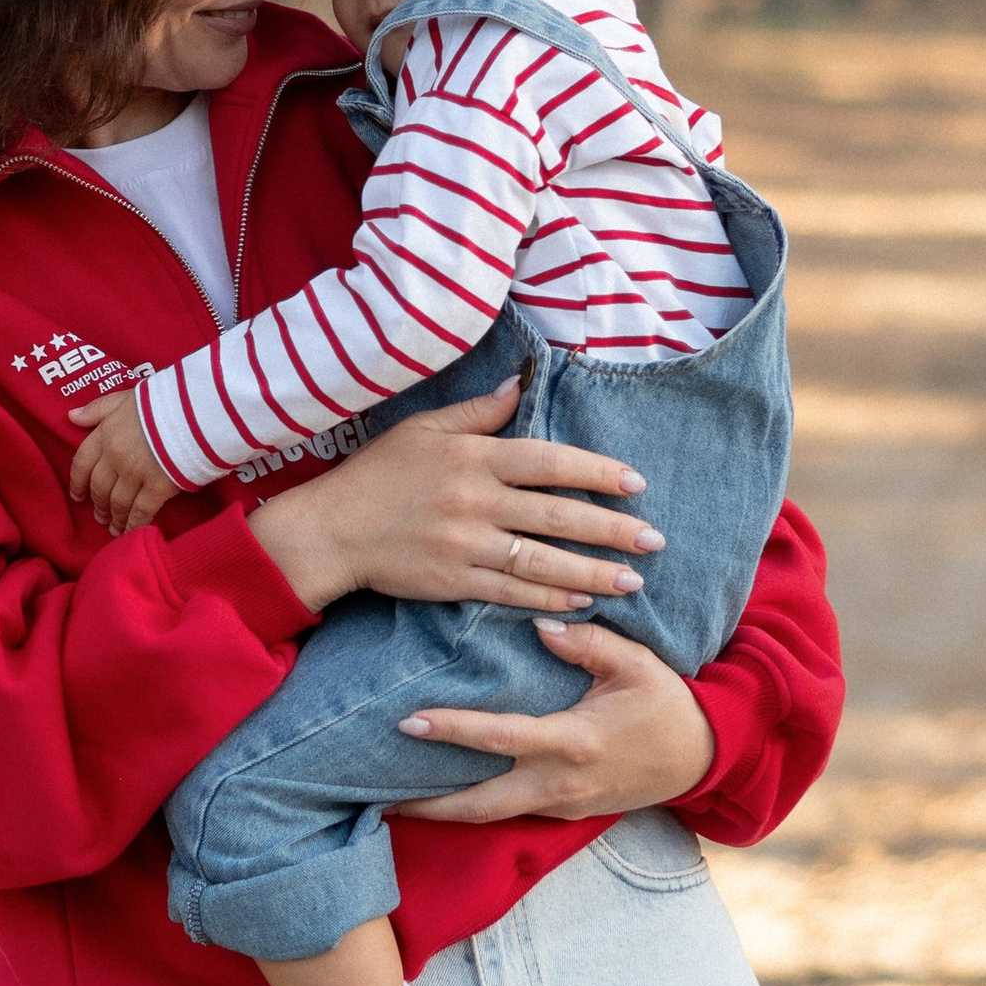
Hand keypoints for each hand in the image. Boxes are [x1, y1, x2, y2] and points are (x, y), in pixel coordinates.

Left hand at [68, 389, 177, 532]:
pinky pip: (141, 511)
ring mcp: (136, 473)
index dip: (77, 482)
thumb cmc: (164, 400)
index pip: (81, 462)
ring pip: (117, 502)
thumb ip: (99, 409)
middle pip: (99, 487)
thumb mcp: (126, 397)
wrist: (198, 409)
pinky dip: (134, 524)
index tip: (77, 496)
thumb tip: (71, 417)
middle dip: (98, 504)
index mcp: (106, 433)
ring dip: (114, 518)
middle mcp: (115, 456)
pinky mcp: (158, 487)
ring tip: (114, 527)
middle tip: (99, 516)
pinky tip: (131, 532)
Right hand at [245, 378, 665, 616]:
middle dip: (612, 528)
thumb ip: (478, 412)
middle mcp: (474, 500)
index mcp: (473, 456)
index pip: (548, 461)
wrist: (331, 530)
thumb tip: (521, 384)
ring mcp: (465, 544)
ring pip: (541, 560)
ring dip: (592, 572)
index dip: (596, 472)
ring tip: (633, 580)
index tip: (636, 483)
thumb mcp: (423, 428)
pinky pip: (511, 593)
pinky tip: (582, 601)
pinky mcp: (454, 582)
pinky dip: (549, 599)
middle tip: (655, 539)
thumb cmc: (377, 475)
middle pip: (556, 515)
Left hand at [392, 615, 716, 822]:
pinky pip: (508, 812)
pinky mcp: (563, 814)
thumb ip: (587, 643)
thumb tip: (541, 625)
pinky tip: (444, 793)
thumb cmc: (666, 705)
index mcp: (573, 742)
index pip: (499, 738)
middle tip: (375, 792)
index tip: (408, 721)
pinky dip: (473, 806)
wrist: (702, 759)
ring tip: (392, 799)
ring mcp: (560, 806)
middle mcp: (559, 783)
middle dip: (426, 803)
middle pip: (478, 805)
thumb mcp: (636, 664)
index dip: (452, 730)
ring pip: (489, 816)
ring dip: (442, 811)